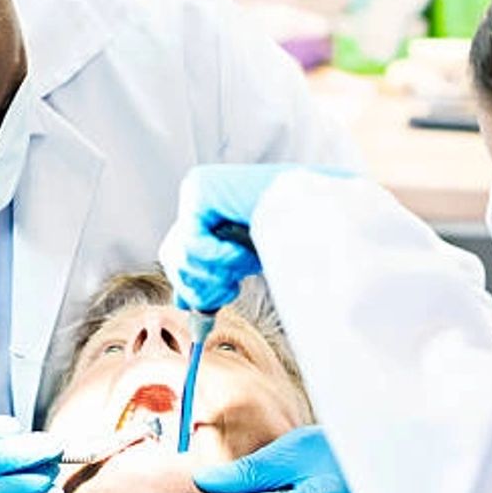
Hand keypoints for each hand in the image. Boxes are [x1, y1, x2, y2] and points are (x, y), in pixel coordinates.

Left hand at [158, 164, 354, 311]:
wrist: (319, 208)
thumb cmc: (291, 236)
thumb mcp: (244, 265)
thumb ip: (212, 277)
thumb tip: (182, 302)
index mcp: (206, 215)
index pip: (177, 260)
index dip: (195, 289)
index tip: (219, 303)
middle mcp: (196, 199)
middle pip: (172, 260)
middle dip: (202, 287)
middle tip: (232, 290)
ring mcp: (195, 190)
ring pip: (179, 255)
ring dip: (215, 272)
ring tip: (245, 264)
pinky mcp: (200, 188)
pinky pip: (191, 240)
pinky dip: (217, 257)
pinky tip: (240, 252)